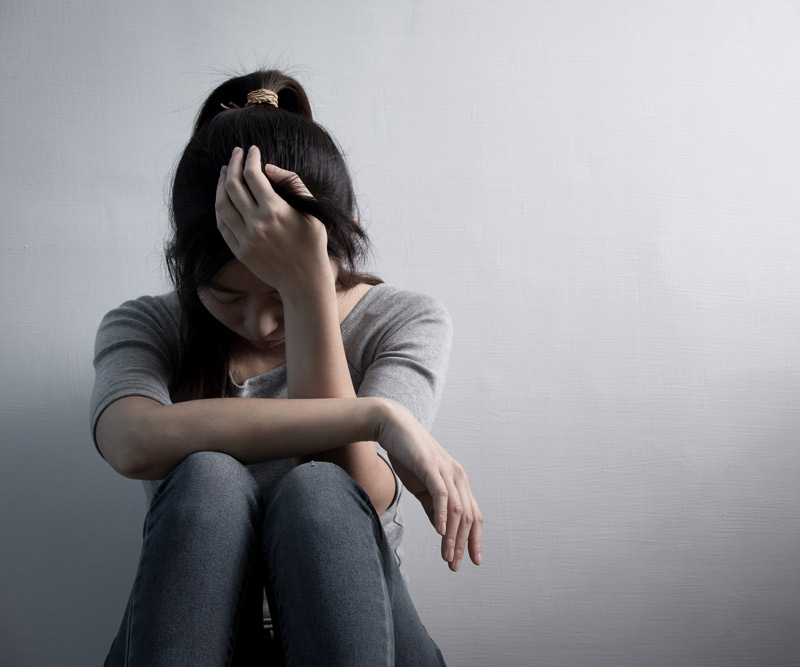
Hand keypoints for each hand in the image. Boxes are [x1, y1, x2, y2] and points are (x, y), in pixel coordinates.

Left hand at [214, 145, 332, 293]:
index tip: (252, 150)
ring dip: (221, 184)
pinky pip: (222, 224)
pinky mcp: (240, 251)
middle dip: (233, 164)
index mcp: (275, 210)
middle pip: (233, 185)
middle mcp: (257, 224)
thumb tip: (268, 168)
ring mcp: (245, 239)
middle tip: (236, 153)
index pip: (253, 174)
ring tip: (225, 172)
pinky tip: (224, 197)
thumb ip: (292, 184)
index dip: (250, 158)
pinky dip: (220, 207)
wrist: (304, 280)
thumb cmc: (312, 244)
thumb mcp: (311, 210)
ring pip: (222, 204)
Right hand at [374, 400, 482, 571]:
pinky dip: (442, 515)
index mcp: (457, 481)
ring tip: (447, 556)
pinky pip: (441, 494)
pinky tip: (440, 532)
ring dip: (453, 536)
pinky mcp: (431, 467)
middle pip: (467, 516)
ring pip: (456, 510)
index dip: (474, 539)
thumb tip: (442, 530)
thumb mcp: (422, 488)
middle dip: (462, 544)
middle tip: (454, 565)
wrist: (393, 427)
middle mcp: (457, 476)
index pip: (473, 515)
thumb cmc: (408, 456)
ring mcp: (446, 471)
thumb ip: (433, 508)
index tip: (472, 560)